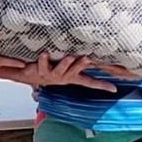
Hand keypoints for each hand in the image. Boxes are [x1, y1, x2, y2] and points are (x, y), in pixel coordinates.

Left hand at [0, 54, 119, 93]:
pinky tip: (45, 53)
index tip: (114, 89)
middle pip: (75, 72)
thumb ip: (80, 63)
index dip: (101, 85)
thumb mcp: (66, 68)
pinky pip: (42, 64)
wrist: (27, 75)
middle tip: (89, 57)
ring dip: (65, 63)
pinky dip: (44, 59)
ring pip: (60, 69)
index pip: (89, 82)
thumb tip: (94, 56)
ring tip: (70, 56)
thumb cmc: (49, 69)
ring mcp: (52, 75)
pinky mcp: (41, 71)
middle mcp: (63, 77)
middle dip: (82, 65)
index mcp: (71, 77)